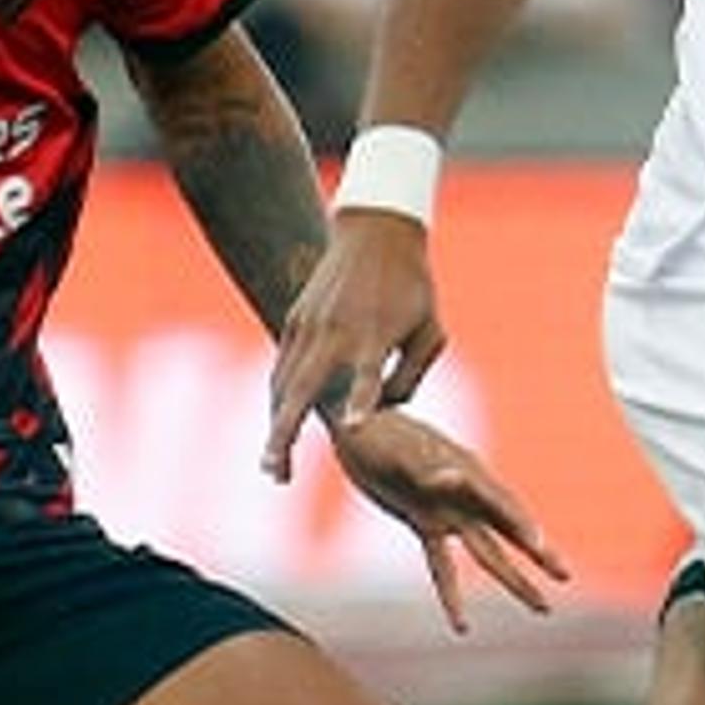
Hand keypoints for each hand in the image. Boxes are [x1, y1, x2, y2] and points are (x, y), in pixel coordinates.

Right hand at [264, 209, 444, 480]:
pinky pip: (282, 367)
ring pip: (283, 384)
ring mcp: (310, 324)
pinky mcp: (296, 318)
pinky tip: (277, 426)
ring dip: (275, 425)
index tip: (353, 430)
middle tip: (278, 474)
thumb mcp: (430, 329)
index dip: (362, 402)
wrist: (377, 230)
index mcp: (376, 334)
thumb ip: (410, 375)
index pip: (368, 376)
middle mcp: (337, 332)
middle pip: (302, 388)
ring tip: (273, 465)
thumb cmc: (413, 286)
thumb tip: (384, 411)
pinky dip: (278, 399)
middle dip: (285, 433)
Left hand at [325, 406, 569, 631]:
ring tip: (542, 606)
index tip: (540, 546)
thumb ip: (428, 468)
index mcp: (466, 471)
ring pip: (488, 552)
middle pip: (508, 530)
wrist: (357, 424)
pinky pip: (443, 566)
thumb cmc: (379, 433)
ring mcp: (447, 511)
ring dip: (513, 579)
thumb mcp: (402, 450)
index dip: (522, 525)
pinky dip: (452, 594)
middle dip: (538, 554)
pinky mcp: (425, 523)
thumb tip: (457, 476)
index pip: (502, 503)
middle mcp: (465, 494)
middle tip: (566, 575)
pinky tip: (462, 626)